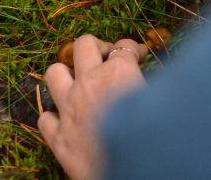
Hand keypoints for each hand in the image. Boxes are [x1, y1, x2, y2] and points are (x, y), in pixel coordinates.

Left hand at [38, 35, 148, 179]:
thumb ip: (154, 84)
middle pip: (84, 45)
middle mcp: (89, 84)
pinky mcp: (58, 138)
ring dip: (68, 75)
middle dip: (98, 48)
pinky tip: (69, 120)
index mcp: (118, 73)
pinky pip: (45, 118)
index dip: (135, 49)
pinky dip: (55, 116)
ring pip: (55, 73)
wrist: (135, 176)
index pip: (125, 47)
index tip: (140, 55)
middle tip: (108, 59)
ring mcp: (69, 109)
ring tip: (81, 82)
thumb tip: (152, 76)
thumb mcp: (164, 103)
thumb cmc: (156, 141)